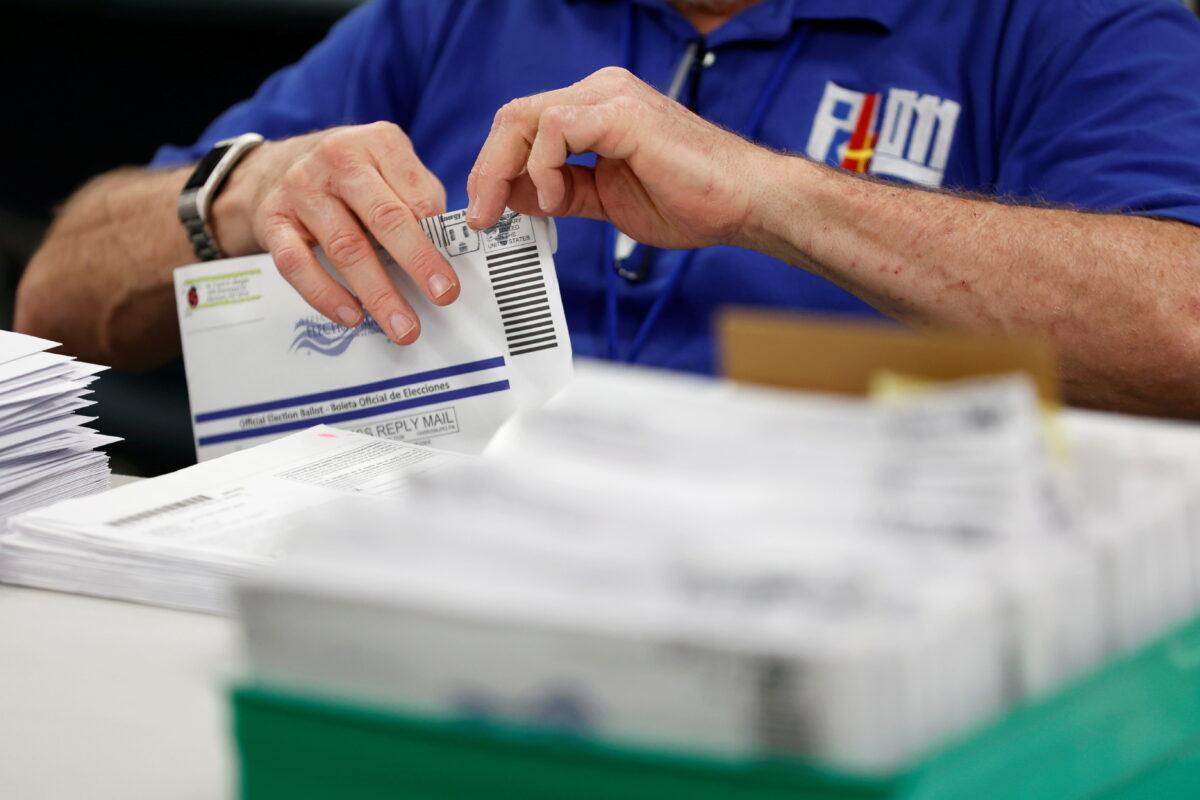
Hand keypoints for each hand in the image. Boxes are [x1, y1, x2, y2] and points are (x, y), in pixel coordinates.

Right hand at [212, 122, 458, 344]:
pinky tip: (352, 315)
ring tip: (402, 326)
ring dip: (378, 293)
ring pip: (345, 247)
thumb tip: (450, 250)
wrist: (278, 167)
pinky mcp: (273, 219)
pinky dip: (325, 294)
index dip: (439, 238)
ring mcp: (302, 189)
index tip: (456, 274)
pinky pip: (298, 264)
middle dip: (418, 262)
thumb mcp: (392, 168)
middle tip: (443, 297)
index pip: (417, 195)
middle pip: (384, 218)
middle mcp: (338, 159)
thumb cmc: (353, 176)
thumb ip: (421, 200)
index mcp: (379, 143)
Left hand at [465, 67, 775, 250]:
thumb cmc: (691, 200)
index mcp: (597, 109)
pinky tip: (561, 198)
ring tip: (524, 209)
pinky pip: (556, 128)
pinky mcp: (622, 113)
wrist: (744, 203)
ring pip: (526, 117)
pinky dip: (544, 168)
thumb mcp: (605, 200)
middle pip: (515, 116)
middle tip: (483, 215)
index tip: (487, 211)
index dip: (495, 168)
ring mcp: (611, 97)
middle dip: (489, 170)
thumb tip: (511, 197)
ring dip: (507, 170)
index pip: (525, 125)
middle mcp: (601, 92)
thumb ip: (560, 192)